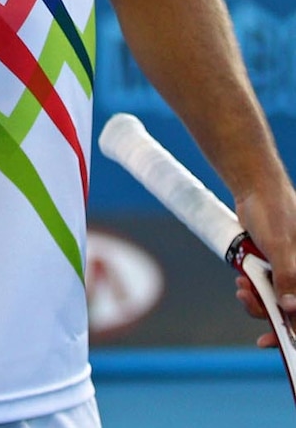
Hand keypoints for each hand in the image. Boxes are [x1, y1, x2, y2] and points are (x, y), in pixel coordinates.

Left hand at [234, 182, 295, 347]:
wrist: (255, 188)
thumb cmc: (275, 212)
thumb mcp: (280, 246)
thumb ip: (288, 278)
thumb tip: (290, 310)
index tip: (277, 343)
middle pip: (293, 312)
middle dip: (273, 317)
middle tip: (250, 311)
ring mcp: (290, 272)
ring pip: (277, 303)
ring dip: (258, 302)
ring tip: (242, 290)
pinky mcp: (273, 267)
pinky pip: (265, 290)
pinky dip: (253, 291)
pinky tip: (241, 284)